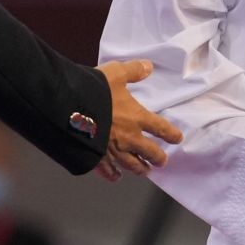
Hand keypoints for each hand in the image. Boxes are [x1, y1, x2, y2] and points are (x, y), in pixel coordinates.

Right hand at [93, 60, 183, 181]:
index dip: (171, 134)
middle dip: (157, 158)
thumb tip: (148, 66)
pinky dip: (112, 175)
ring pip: (131, 165)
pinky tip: (116, 177)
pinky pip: (107, 170)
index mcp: (136, 118)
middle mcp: (128, 137)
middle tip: (162, 162)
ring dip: (140, 169)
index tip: (177, 139)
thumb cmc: (93, 90)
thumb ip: (133, 71)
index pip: (160, 128)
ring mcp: (112, 150)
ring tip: (145, 171)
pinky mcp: (95, 157)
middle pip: (149, 152)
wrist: (67, 108)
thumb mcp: (116, 73)